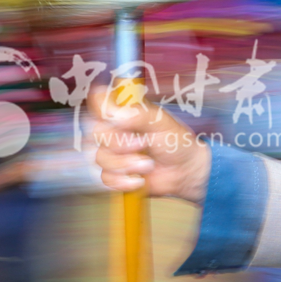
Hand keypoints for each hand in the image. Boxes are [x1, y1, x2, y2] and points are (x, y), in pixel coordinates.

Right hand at [87, 86, 210, 203]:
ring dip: (126, 165)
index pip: (98, 100)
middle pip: (96, 132)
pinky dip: (124, 181)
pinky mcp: (113, 171)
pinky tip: (139, 180)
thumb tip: (115, 115)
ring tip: (148, 165)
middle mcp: (114, 129)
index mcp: (123, 111)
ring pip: (100, 157)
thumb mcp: (162, 123)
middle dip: (120, 144)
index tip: (114, 118)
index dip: (100, 108)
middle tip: (142, 145)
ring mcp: (112, 151)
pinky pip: (105, 177)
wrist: (185, 172)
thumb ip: (139, 115)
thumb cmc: (176, 142)